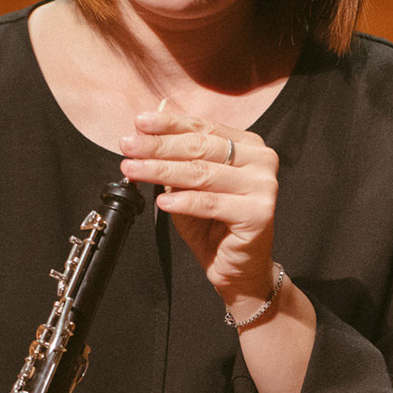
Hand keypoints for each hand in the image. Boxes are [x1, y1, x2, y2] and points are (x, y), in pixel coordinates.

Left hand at [119, 107, 281, 317]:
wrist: (239, 269)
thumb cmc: (214, 226)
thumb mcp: (188, 187)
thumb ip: (174, 162)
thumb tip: (143, 137)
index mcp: (249, 146)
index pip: (204, 127)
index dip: (169, 124)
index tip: (139, 123)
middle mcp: (262, 161)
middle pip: (201, 148)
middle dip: (159, 146)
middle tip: (128, 146)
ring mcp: (264, 186)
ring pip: (202, 173)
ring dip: (162, 171)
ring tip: (133, 170)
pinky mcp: (259, 213)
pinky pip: (211, 203)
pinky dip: (183, 201)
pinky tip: (162, 201)